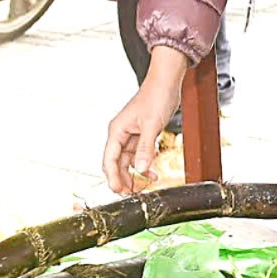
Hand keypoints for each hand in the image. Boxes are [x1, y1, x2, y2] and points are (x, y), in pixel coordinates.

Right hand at [105, 49, 188, 192]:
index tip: (119, 191)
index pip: (109, 159)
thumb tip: (140, 170)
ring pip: (127, 161)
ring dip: (134, 175)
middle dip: (122, 179)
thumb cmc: (156, 97)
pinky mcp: (141, 135)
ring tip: (143, 188)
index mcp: (117, 130)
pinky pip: (139, 155)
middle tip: (131, 194)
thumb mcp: (152, 125)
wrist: (167, 82)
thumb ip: (146, 148)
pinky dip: (144, 165)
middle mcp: (120, 134)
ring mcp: (131, 135)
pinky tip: (152, 174)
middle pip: (116, 163)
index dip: (112, 177)